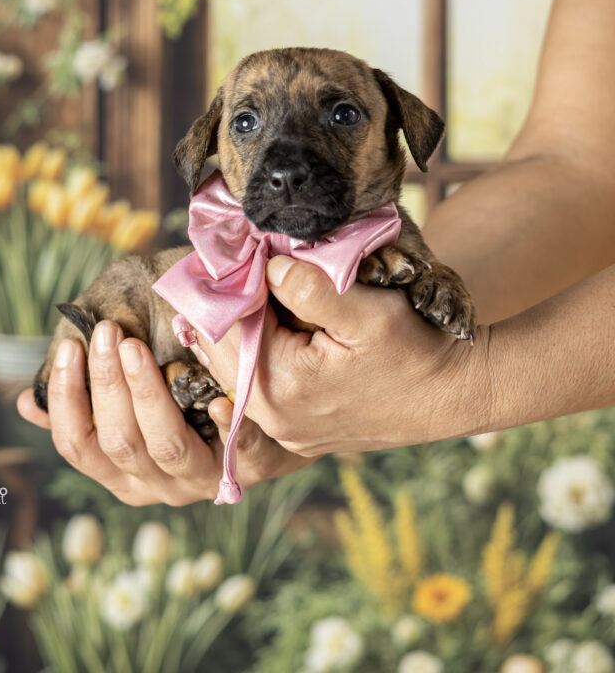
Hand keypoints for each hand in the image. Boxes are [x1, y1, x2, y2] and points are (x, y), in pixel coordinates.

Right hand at [17, 320, 307, 505]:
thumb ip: (86, 399)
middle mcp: (154, 483)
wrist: (265, 415)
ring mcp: (201, 480)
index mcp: (118, 470)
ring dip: (148, 393)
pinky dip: (226, 426)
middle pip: (119, 442)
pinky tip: (219, 399)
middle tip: (109, 332)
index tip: (70, 349)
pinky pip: (238, 452)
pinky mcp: (249, 469)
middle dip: (108, 383)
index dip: (67, 400)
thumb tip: (28, 403)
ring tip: (138, 346)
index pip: (77, 445)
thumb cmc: (183, 397)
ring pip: (165, 444)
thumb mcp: (130, 394)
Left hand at [189, 256, 493, 456]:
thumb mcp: (369, 311)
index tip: (233, 246)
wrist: (453, 395)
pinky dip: (254, 350)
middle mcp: (275, 417)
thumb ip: (311, 288)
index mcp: (285, 386)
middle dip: (226, 303)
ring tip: (241, 284)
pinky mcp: (297, 429)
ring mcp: (285, 429)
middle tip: (227, 260)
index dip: (228, 282)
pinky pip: (256, 386)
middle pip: (223, 351)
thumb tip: (267, 265)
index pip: (229, 325)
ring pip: (235, 370)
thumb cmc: (417, 350)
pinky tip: (261, 321)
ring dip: (237, 327)